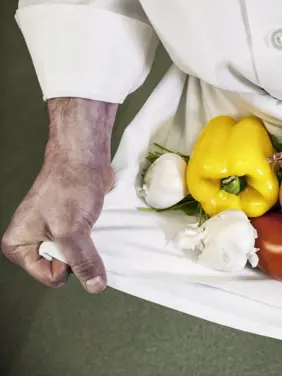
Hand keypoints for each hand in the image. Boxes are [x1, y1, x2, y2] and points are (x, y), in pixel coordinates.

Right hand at [1, 98, 116, 292]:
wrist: (83, 158)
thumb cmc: (69, 189)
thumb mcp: (72, 231)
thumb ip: (82, 261)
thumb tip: (95, 287)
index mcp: (19, 246)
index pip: (50, 276)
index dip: (67, 264)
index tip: (72, 238)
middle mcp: (32, 242)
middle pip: (63, 268)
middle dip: (78, 255)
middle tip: (82, 231)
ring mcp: (51, 233)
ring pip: (77, 256)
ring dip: (89, 247)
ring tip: (90, 225)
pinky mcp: (70, 225)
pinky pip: (85, 243)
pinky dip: (95, 239)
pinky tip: (98, 225)